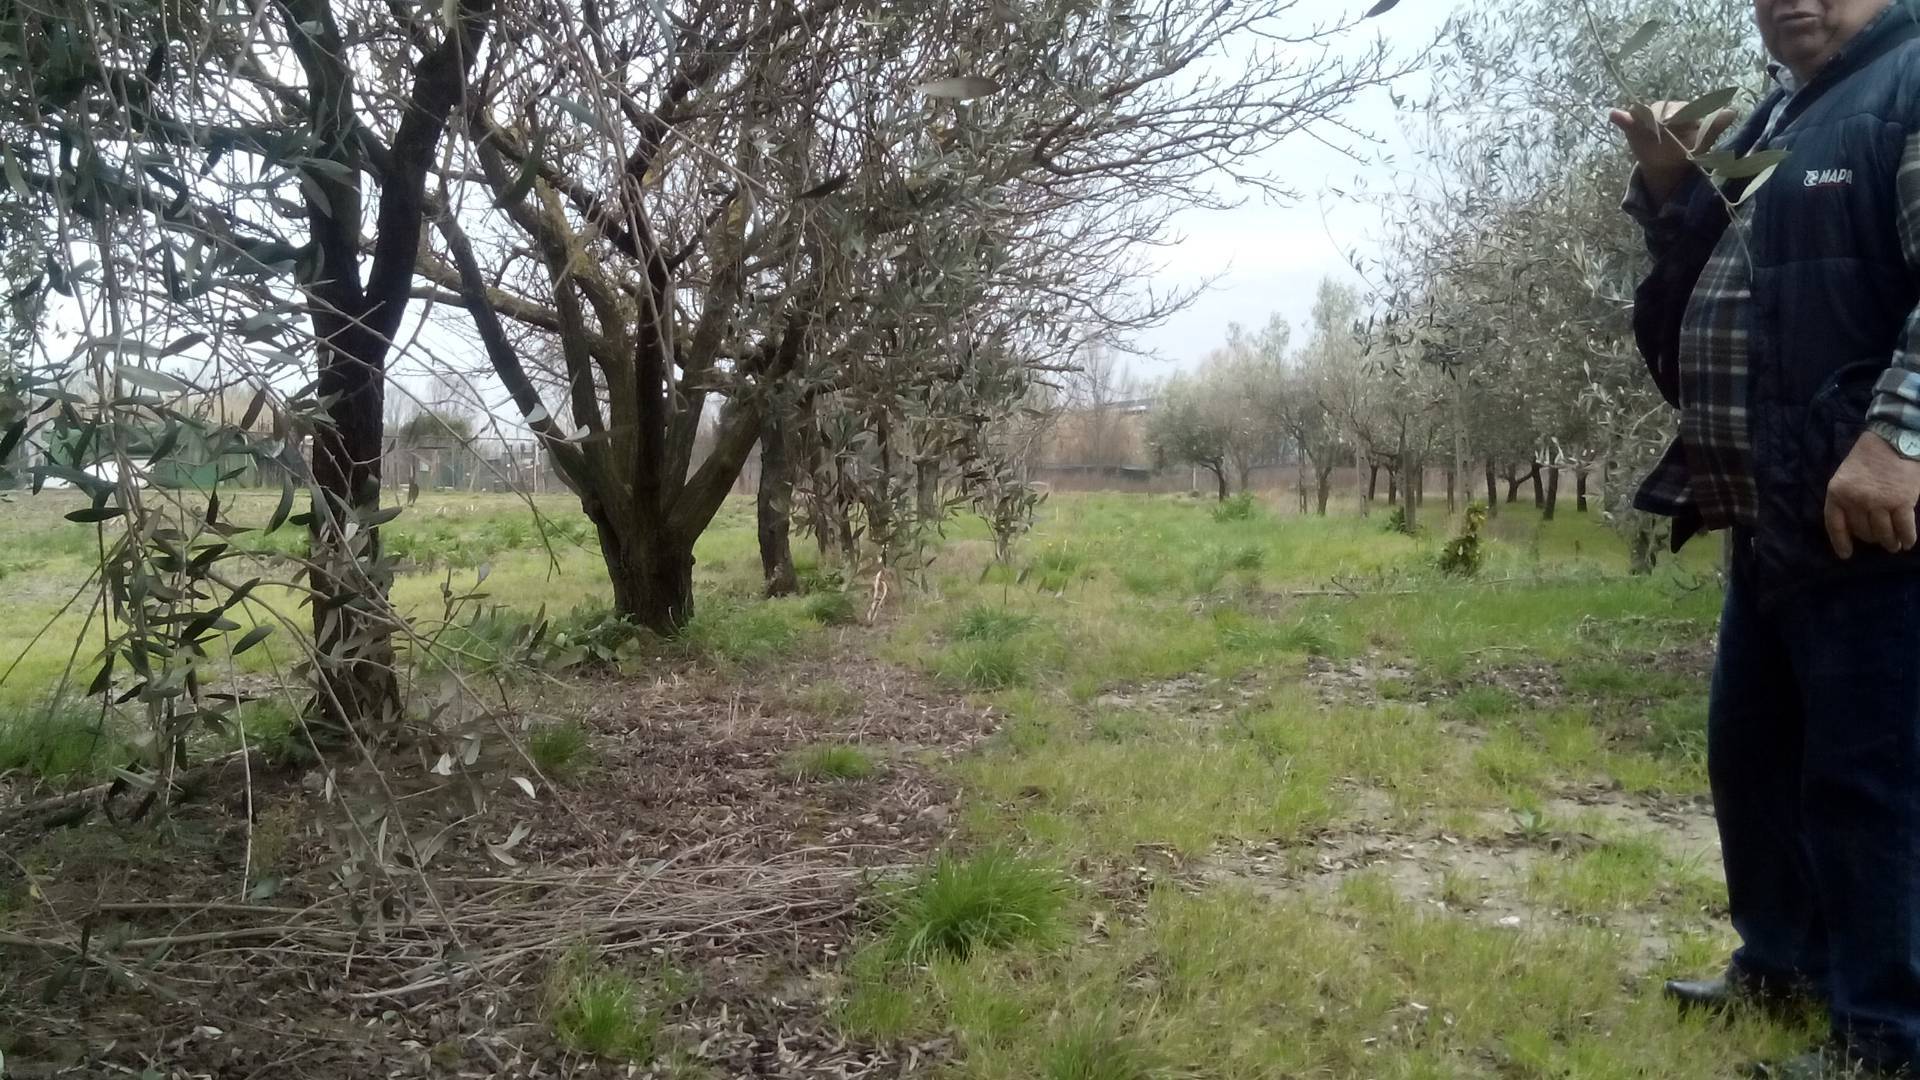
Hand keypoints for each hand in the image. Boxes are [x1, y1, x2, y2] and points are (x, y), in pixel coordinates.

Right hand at [1608, 101, 1737, 203]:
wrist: (1667, 163)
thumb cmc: (1688, 149)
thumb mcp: (1704, 140)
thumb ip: (1715, 126)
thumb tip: (1732, 111)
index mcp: (1683, 111)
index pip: (1680, 107)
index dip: (1677, 113)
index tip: (1675, 122)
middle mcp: (1665, 110)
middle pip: (1660, 108)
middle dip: (1659, 116)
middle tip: (1659, 128)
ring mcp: (1647, 117)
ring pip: (1643, 112)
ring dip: (1641, 116)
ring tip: (1641, 126)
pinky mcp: (1632, 125)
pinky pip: (1626, 119)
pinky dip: (1620, 117)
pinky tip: (1615, 115)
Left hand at [1825, 431, 1919, 557]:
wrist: (1892, 441)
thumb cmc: (1867, 459)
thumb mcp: (1844, 477)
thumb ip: (1845, 499)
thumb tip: (1851, 527)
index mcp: (1837, 493)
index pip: (1835, 525)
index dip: (1841, 542)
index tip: (1846, 555)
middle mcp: (1856, 500)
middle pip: (1862, 531)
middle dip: (1871, 538)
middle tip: (1878, 540)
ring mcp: (1879, 502)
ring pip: (1883, 533)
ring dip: (1889, 542)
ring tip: (1893, 546)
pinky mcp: (1902, 502)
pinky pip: (1904, 528)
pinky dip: (1907, 538)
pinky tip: (1907, 543)